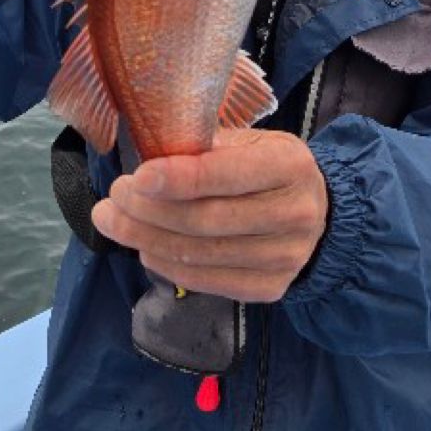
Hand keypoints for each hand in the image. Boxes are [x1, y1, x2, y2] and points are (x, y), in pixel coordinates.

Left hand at [92, 128, 329, 302]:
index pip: (227, 175)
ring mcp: (285, 257)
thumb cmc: (269, 167)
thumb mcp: (250, 142)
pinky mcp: (271, 288)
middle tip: (112, 199)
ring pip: (201, 255)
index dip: (178, 178)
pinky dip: (167, 265)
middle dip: (149, 211)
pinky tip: (144, 248)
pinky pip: (206, 281)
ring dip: (147, 240)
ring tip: (113, 222)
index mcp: (289, 166)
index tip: (136, 177)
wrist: (317, 211)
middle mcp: (294, 214)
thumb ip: (207, 148)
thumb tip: (150, 156)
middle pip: (207, 220)